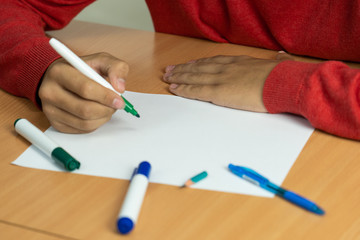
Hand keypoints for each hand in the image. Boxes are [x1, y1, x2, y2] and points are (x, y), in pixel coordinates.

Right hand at [39, 52, 128, 132]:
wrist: (61, 78)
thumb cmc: (81, 69)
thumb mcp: (101, 60)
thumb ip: (116, 68)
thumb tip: (120, 87)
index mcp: (59, 72)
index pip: (86, 89)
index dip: (106, 96)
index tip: (119, 100)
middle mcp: (50, 92)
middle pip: (85, 109)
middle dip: (107, 109)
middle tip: (116, 105)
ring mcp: (50, 110)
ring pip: (85, 122)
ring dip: (104, 117)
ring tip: (107, 107)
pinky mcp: (56, 123)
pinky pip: (83, 129)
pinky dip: (96, 123)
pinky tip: (98, 113)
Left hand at [162, 52, 292, 111]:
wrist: (282, 83)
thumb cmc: (283, 77)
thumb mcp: (280, 65)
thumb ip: (277, 61)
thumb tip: (281, 56)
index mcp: (239, 62)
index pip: (214, 62)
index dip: (199, 63)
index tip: (190, 64)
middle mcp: (226, 67)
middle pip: (199, 67)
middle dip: (183, 69)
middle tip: (170, 70)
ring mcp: (220, 78)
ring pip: (193, 77)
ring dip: (179, 77)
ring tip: (167, 77)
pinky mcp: (218, 92)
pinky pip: (196, 91)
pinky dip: (184, 89)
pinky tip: (175, 89)